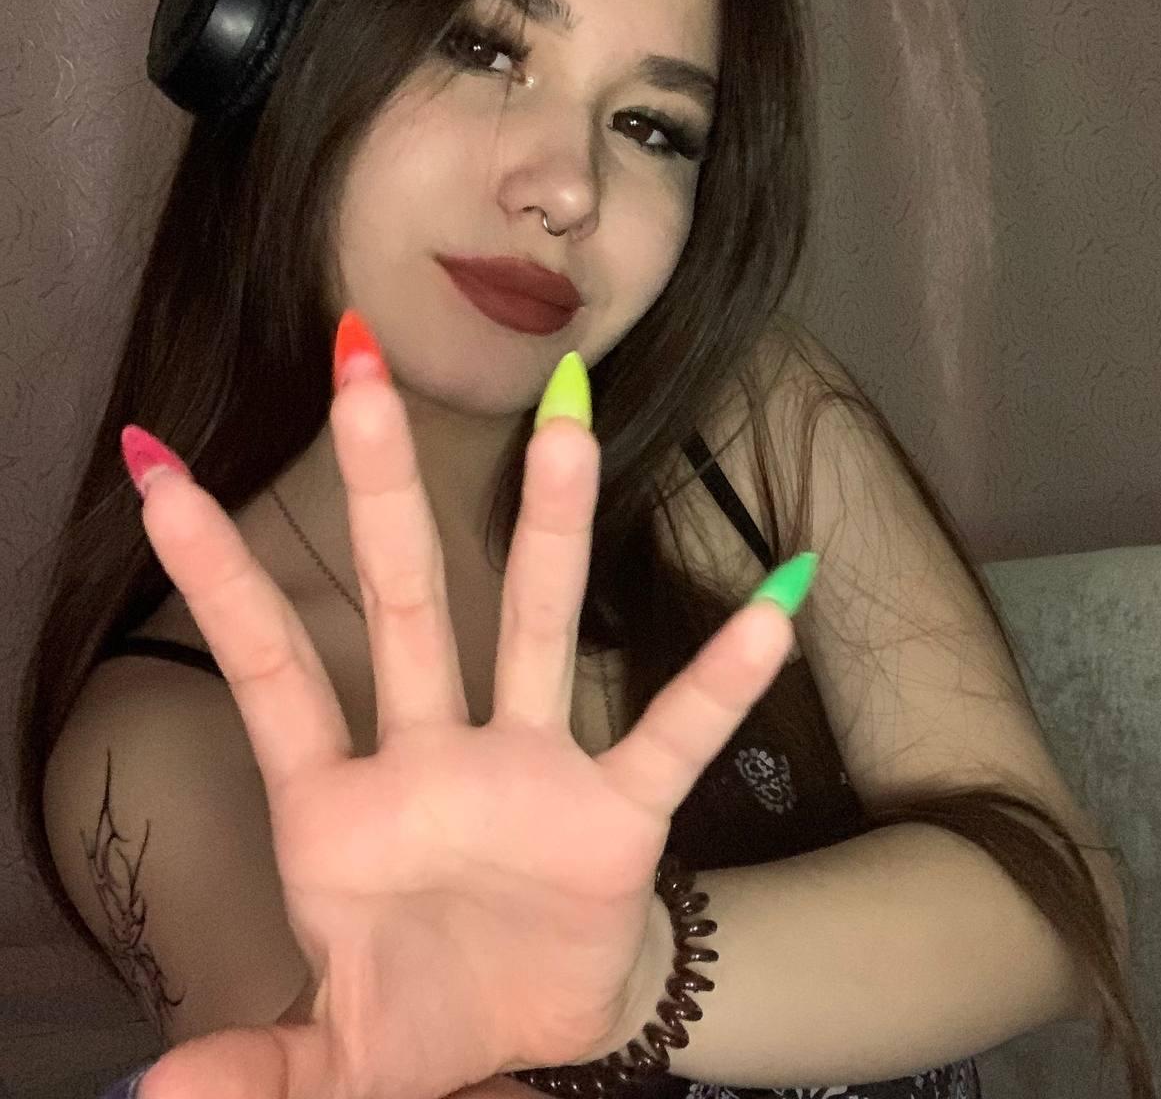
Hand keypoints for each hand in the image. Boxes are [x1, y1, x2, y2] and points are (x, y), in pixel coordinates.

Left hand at [127, 325, 800, 1098]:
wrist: (531, 1038)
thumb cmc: (422, 1012)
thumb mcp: (328, 1057)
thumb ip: (254, 1070)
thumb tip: (155, 1097)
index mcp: (339, 805)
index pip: (270, 667)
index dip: (218, 571)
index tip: (159, 463)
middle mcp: (434, 759)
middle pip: (407, 603)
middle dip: (382, 490)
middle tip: (361, 367)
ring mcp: (531, 774)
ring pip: (540, 628)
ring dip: (554, 528)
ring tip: (569, 425)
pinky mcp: (615, 814)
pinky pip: (671, 735)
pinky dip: (719, 680)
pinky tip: (772, 604)